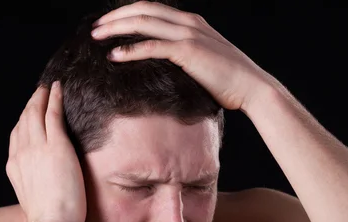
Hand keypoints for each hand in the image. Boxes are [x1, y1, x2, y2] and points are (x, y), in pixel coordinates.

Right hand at [6, 82, 86, 221]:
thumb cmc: (48, 221)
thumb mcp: (32, 200)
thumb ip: (33, 185)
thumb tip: (42, 183)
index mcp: (14, 167)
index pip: (17, 137)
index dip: (23, 121)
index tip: (29, 113)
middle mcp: (22, 153)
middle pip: (23, 121)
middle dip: (31, 104)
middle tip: (39, 92)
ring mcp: (37, 148)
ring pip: (36, 113)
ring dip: (41, 96)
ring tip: (47, 87)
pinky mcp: (56, 145)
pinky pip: (53, 114)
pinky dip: (54, 98)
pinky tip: (58, 88)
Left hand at [91, 1, 275, 110]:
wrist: (252, 88)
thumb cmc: (229, 81)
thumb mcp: (204, 60)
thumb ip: (184, 55)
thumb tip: (164, 65)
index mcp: (191, 22)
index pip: (151, 8)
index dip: (126, 12)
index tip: (108, 23)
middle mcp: (188, 23)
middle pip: (142, 10)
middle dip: (115, 16)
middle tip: (95, 28)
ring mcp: (188, 35)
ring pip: (143, 23)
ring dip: (116, 28)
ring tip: (96, 36)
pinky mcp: (188, 52)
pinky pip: (152, 47)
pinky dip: (130, 50)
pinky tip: (113, 56)